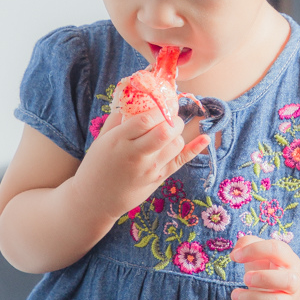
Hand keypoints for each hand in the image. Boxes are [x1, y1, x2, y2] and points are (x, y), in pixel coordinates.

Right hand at [72, 107, 208, 222]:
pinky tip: (205, 138)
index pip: (146, 119)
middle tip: (168, 116)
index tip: (163, 102)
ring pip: (176, 144)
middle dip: (172, 119)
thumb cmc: (96, 165)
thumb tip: (135, 99)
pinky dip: (195, 148)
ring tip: (168, 129)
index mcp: (119, 141)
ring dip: (177, 132)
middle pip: (166, 131)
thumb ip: (118, 119)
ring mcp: (150, 169)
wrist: (95, 200)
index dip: (159, 108)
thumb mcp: (101, 139)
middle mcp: (137, 155)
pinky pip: (181, 161)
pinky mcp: (158, 179)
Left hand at [229, 235, 299, 299]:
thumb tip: (235, 254)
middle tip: (245, 278)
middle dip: (263, 278)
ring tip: (234, 294)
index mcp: (289, 261)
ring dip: (251, 298)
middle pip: (288, 280)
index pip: (277, 249)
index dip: (254, 250)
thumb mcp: (260, 252)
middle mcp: (293, 282)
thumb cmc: (267, 268)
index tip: (235, 257)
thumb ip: (247, 243)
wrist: (285, 294)